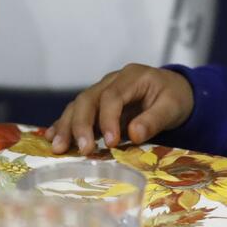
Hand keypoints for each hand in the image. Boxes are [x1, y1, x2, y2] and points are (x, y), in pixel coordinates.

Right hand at [46, 64, 192, 154]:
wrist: (174, 90)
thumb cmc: (174, 98)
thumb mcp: (172, 107)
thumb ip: (154, 119)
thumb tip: (133, 135)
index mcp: (132, 76)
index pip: (112, 96)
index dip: (108, 120)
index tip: (111, 143)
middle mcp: (112, 81)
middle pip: (88, 99)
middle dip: (81, 125)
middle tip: (83, 150)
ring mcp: (101, 91)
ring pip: (77, 105)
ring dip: (66, 126)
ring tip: (59, 148)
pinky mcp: (96, 104)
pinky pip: (76, 112)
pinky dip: (63, 125)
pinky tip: (52, 138)